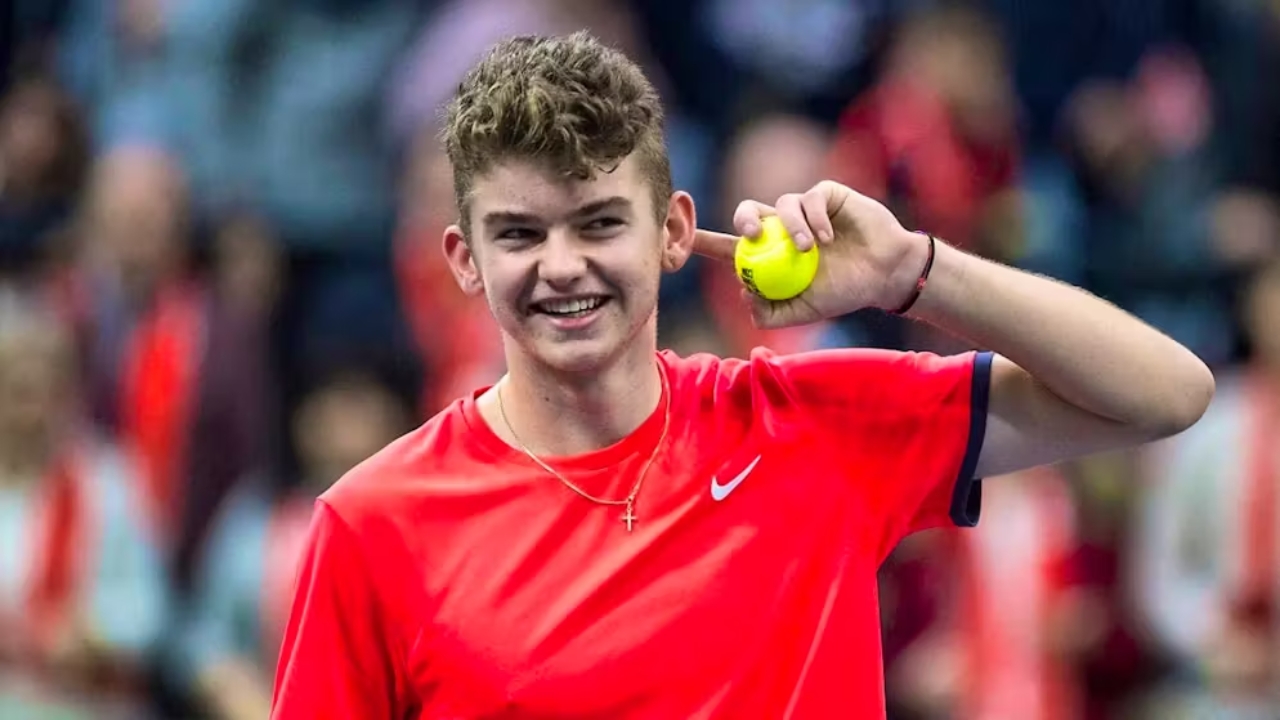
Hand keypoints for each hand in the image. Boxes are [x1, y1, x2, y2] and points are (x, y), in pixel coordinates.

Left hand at [693, 180, 928, 327]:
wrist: (885, 275)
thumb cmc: (844, 293)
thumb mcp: (804, 311)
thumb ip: (773, 313)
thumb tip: (744, 295)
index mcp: (770, 255)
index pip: (729, 248)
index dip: (704, 242)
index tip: (681, 239)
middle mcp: (781, 228)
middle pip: (748, 213)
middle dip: (744, 219)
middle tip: (753, 234)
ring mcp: (804, 210)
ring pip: (782, 206)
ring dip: (792, 228)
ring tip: (811, 250)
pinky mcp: (826, 195)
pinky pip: (811, 198)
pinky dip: (816, 220)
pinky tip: (830, 239)